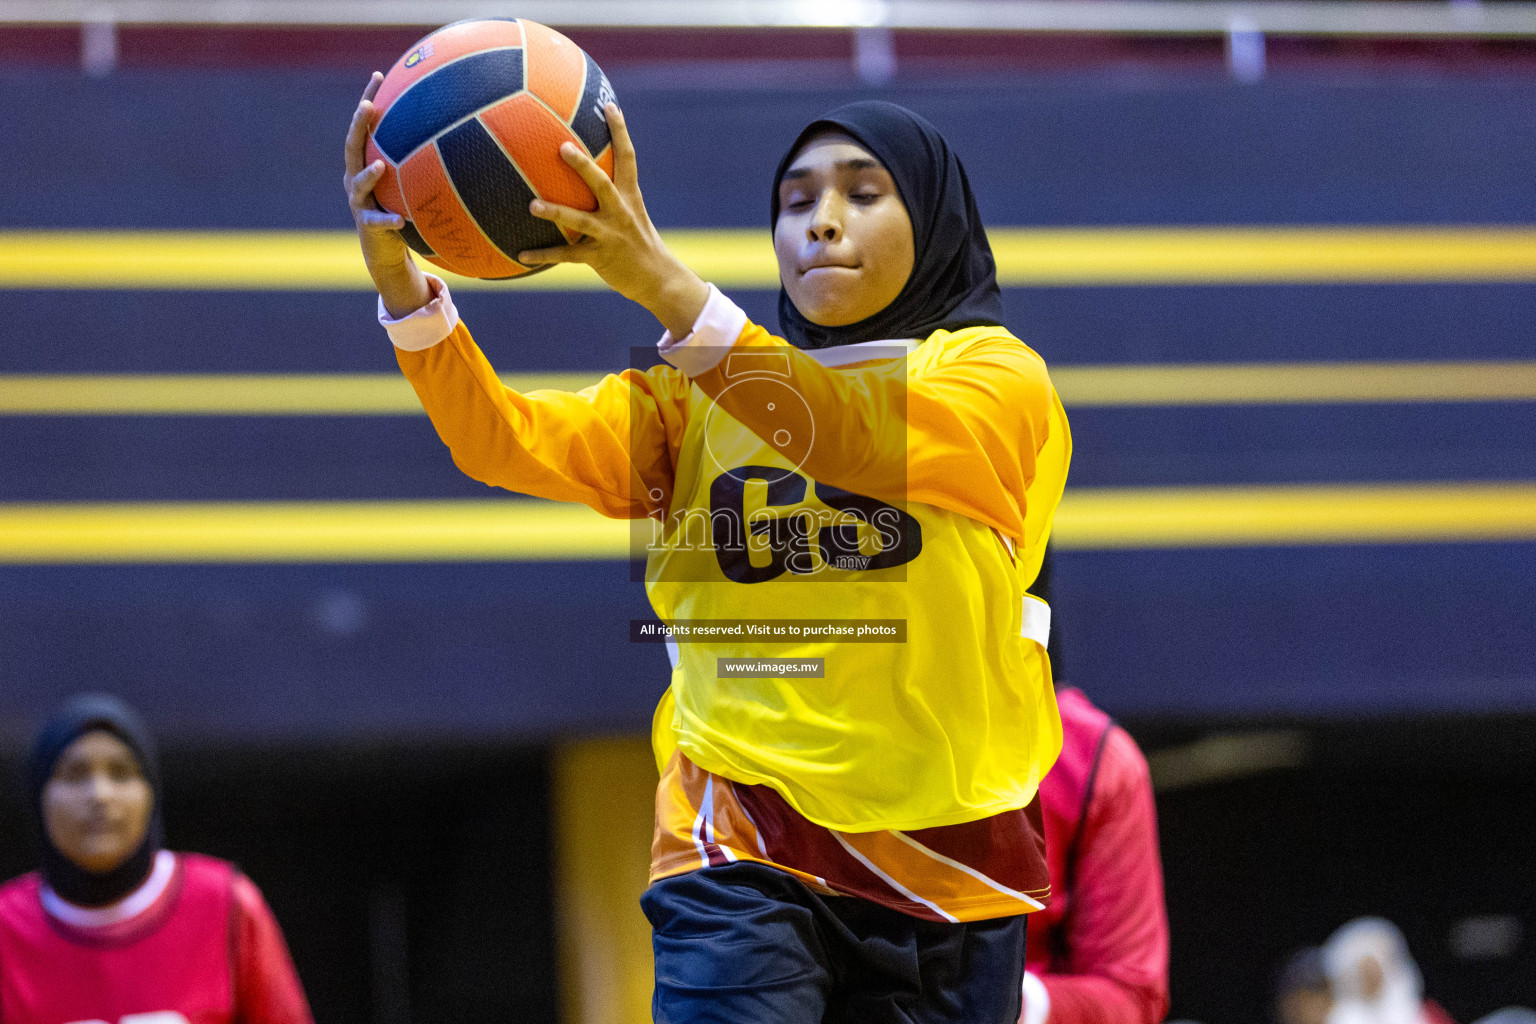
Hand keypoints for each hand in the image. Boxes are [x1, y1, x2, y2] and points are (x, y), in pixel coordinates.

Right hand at [344, 72, 430, 319]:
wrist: (385, 250)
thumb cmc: (401, 207)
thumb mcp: (411, 181)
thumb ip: (423, 159)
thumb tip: (461, 129)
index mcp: (365, 162)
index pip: (364, 126)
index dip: (368, 98)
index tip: (379, 74)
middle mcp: (355, 178)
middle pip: (351, 146)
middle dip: (358, 125)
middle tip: (368, 106)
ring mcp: (359, 202)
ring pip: (358, 185)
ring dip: (369, 176)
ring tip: (381, 167)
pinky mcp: (368, 226)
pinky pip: (377, 221)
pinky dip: (388, 219)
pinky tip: (401, 220)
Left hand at [518, 103, 709, 338]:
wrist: (658, 280)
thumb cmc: (640, 244)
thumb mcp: (634, 214)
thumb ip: (614, 193)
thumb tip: (590, 173)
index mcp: (630, 197)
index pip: (627, 158)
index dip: (620, 131)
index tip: (609, 106)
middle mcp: (621, 212)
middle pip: (601, 183)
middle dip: (583, 165)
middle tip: (562, 146)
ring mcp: (610, 235)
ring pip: (579, 220)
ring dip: (555, 212)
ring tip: (532, 205)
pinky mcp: (599, 257)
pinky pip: (566, 255)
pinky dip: (542, 255)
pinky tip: (521, 254)